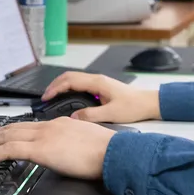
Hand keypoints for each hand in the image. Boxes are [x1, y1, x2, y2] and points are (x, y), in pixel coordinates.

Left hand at [0, 117, 114, 179]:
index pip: (27, 125)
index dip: (10, 131)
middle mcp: (49, 126)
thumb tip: (65, 154)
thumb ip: (70, 144)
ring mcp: (44, 136)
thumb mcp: (84, 143)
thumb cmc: (106, 152)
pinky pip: (8, 150)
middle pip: (12, 127)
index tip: (0, 139)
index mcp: (60, 123)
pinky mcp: (41, 150)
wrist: (114, 153)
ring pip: (6, 136)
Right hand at [42, 72, 160, 123]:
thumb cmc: (134, 106)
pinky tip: (67, 98)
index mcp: (97, 83)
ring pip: (74, 79)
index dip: (55, 88)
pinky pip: (80, 84)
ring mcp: (99, 82)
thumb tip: (73, 117)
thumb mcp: (111, 114)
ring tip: (52, 97)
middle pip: (69, 77)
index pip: (70, 81)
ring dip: (61, 86)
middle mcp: (97, 80)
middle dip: (54, 85)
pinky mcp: (101, 88)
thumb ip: (91, 115)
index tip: (46, 97)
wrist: (149, 103)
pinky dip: (69, 89)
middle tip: (44, 97)